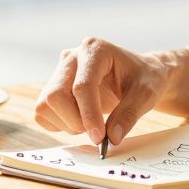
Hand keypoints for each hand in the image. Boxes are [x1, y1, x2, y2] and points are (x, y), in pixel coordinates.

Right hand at [35, 37, 171, 145]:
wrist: (141, 75)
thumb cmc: (145, 79)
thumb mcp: (145, 95)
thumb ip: (128, 115)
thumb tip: (112, 139)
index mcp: (95, 49)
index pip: (82, 86)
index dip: (89, 115)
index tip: (100, 138)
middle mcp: (72, 57)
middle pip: (56, 95)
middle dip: (76, 121)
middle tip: (98, 132)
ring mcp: (60, 71)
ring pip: (46, 105)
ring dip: (67, 124)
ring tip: (92, 123)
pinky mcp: (53, 87)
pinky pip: (43, 112)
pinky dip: (60, 124)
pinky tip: (81, 120)